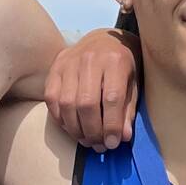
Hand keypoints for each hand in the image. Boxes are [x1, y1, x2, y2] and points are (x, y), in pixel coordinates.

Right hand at [45, 28, 139, 150]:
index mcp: (115, 60)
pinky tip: (72, 128)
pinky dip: (60, 119)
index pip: (111, 98)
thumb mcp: (133, 84)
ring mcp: (69, 62)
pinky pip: (52, 99)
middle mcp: (90, 58)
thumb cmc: (124, 64)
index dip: (111, 125)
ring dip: (75, 129)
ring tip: (86, 140)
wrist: (104, 39)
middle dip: (92, 131)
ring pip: (67, 104)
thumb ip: (127, 110)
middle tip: (99, 146)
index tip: (113, 143)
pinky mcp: (55, 68)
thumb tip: (122, 137)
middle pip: (86, 103)